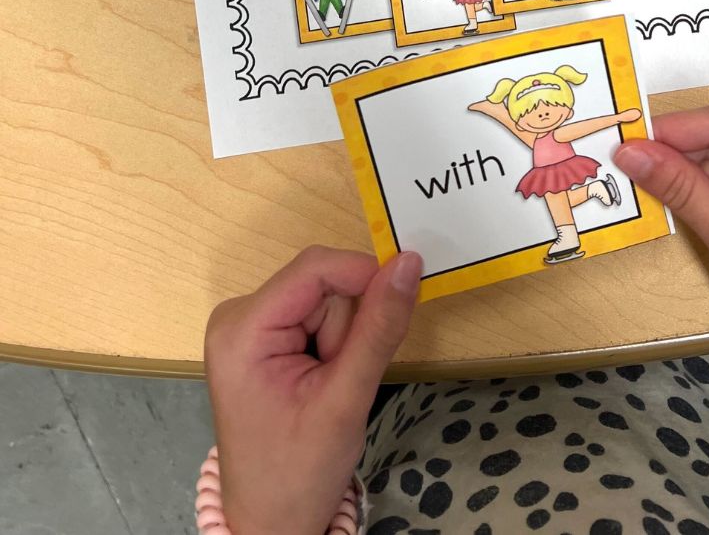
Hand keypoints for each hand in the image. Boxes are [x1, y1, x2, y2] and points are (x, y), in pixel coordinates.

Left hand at [205, 246, 420, 534]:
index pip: (314, 268)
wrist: (272, 524)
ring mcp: (249, 327)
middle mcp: (238, 317)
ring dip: (342, 340)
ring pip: (325, 300)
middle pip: (321, 284)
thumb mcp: (345, 401)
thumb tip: (408, 262)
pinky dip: (333, 346)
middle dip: (348, 327)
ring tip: (327, 390)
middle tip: (340, 381)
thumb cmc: (298, 474)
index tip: (402, 300)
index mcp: (242, 329)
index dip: (364, 275)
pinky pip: (317, 318)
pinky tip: (321, 383)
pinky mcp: (263, 339)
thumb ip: (378, 329)